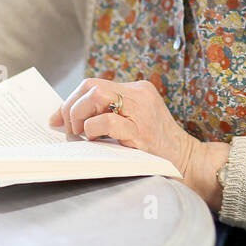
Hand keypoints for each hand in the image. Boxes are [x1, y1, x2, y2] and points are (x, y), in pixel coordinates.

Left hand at [49, 78, 198, 179]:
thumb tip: (61, 119)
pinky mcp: (140, 131)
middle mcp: (139, 94)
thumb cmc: (155, 147)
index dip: (70, 100)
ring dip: (79, 115)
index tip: (57, 119)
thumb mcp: (133, 123)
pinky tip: (93, 139)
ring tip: (80, 133)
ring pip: (97, 95)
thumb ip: (106, 115)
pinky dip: (92, 128)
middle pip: (91, 86)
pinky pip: (108, 120)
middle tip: (69, 129)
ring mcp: (141, 110)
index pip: (93, 84)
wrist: (187, 161)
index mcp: (136, 90)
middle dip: (71, 107)